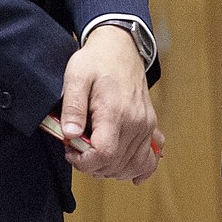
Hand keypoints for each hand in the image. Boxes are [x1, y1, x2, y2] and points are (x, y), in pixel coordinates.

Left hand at [58, 25, 163, 183]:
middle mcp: (137, 123)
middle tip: (76, 150)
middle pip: (116, 165)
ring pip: (131, 165)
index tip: (70, 151)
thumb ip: (73, 106)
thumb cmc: (95, 61)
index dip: (83, 161)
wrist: (121, 47)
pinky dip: (140, 169)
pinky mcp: (150, 126)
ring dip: (110, 169)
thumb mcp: (76, 77)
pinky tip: (130, 174)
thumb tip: (70, 135)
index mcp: (116, 112)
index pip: (104, 155)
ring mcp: (146, 125)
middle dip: (92, 166)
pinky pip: (151, 157)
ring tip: (93, 154)